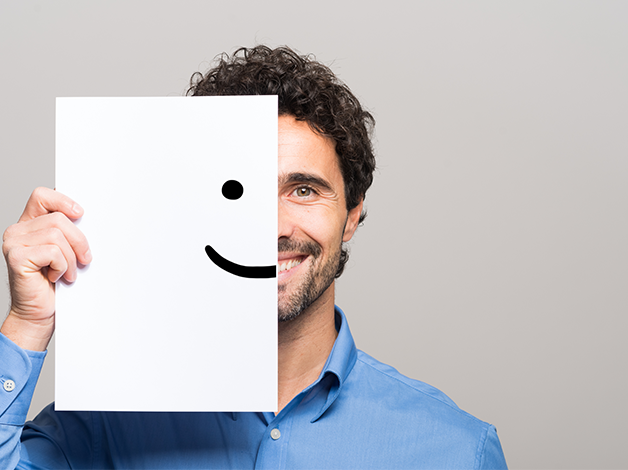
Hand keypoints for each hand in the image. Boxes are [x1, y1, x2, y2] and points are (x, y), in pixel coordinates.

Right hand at [1, 187, 91, 350]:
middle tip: (84, 259)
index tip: (81, 214)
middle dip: (79, 240)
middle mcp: (17, 231)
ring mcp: (13, 243)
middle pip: (59, 219)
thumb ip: (68, 232)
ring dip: (71, 258)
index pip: (42, 196)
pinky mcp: (16, 257)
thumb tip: (87, 217)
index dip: (63, 200)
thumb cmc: (53, 284)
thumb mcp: (65, 252)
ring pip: (57, 235)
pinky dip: (62, 266)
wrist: (39, 313)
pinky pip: (53, 251)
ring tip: (68, 272)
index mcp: (29, 225)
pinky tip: (56, 277)